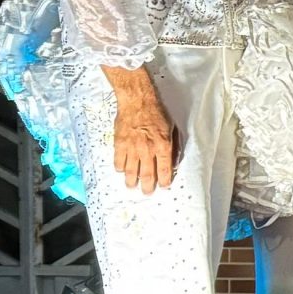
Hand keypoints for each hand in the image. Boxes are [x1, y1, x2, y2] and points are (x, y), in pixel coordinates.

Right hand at [104, 66, 175, 194]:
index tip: (164, 186)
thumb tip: (173, 160)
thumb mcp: (172, 128)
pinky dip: (120, 168)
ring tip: (132, 187)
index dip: (164, 180)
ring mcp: (131, 148)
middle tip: (147, 192)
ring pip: (131, 171)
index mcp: (162, 145)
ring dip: (132, 181)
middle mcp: (147, 149)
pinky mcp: (119, 144)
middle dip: (148, 186)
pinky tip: (122, 171)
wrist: (137, 101)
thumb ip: (174, 145)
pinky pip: (118, 161)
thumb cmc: (156, 112)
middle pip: (147, 175)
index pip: (164, 169)